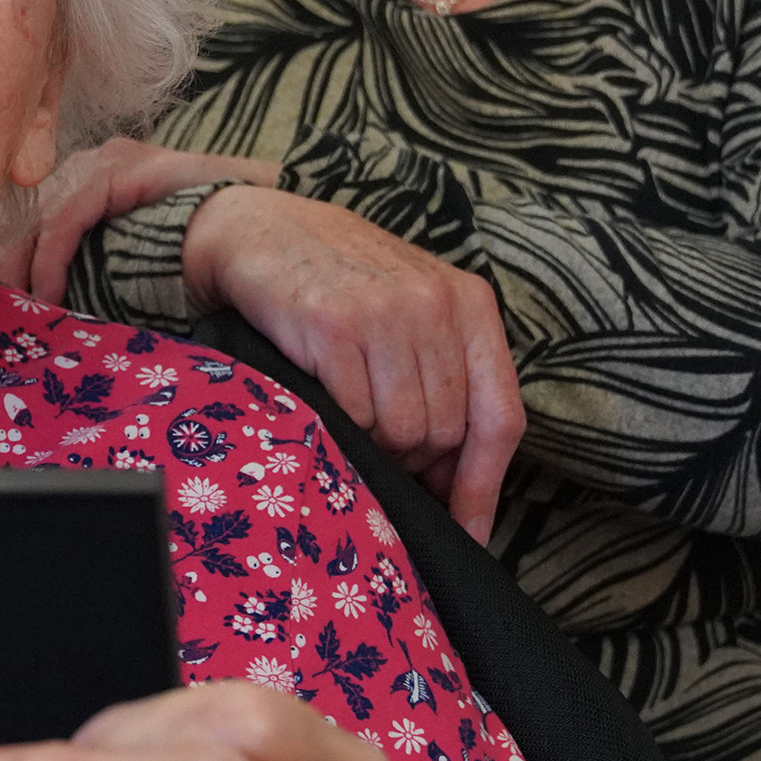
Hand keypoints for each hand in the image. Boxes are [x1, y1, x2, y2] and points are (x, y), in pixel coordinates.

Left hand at [0, 139, 279, 302]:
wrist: (248, 229)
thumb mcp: (122, 261)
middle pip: (17, 216)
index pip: (20, 216)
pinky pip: (64, 221)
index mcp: (86, 182)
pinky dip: (51, 263)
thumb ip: (84, 269)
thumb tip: (39, 303)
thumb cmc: (192, 252)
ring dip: (19, 273)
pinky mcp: (115, 172)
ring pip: (33, 220)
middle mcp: (88, 164)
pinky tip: (49, 297)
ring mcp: (101, 164)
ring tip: (15, 314)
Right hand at [183, 188, 519, 540]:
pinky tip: (321, 391)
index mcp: (470, 303)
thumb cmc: (339, 280)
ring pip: (402, 431)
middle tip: (377, 441)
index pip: (501, 416)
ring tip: (348, 410)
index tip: (469, 532)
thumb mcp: (412, 310)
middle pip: (447, 433)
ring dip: (373, 442)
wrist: (259, 228)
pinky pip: (353, 416)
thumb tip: (455, 484)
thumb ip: (446, 377)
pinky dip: (338, 422)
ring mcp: (385, 313)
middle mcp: (435, 304)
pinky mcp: (332, 325)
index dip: (484, 486)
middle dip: (413, 457)